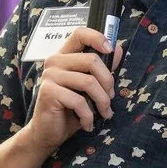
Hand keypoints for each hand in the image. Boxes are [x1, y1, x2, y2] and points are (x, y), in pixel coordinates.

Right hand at [23, 26, 121, 151]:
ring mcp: (50, 76)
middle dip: (108, 82)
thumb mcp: (90, 88)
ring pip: (88, 82)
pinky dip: (88, 116)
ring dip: (102, 102)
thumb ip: (101, 68)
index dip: (97, 37)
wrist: (48, 133)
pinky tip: (88, 124)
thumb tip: (118, 49)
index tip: (110, 50)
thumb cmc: (70, 109)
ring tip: (104, 114)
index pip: (79, 33)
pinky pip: (79, 101)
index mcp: (64, 56)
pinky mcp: (48, 92)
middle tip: (110, 99)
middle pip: (92, 60)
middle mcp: (54, 61)